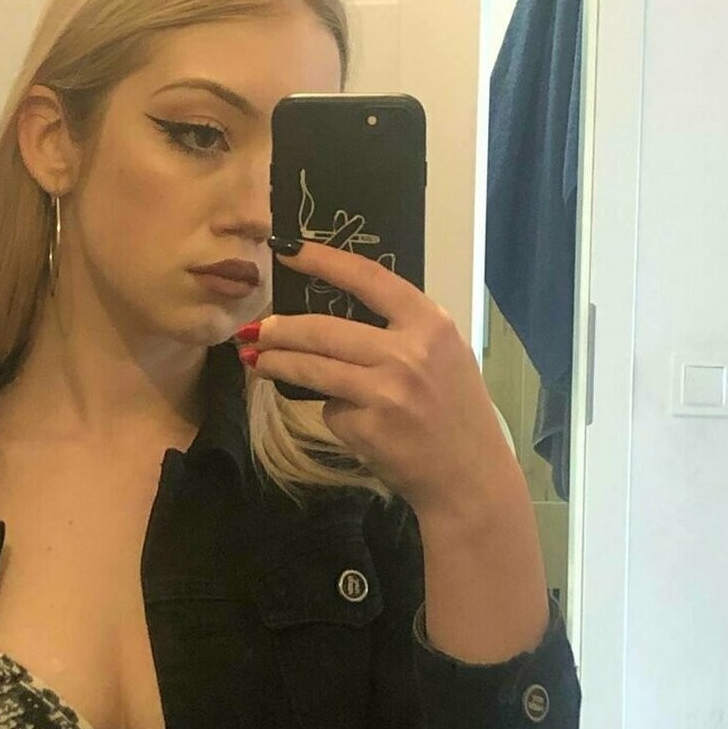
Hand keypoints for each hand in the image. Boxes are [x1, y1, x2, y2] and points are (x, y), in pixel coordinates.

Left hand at [237, 238, 520, 523]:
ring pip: (311, 367)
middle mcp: (408, 352)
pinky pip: (330, 408)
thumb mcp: (442, 355)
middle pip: (322, 328)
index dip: (321, 259)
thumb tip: (330, 313)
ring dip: (276, 363)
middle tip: (256, 329)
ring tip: (257, 360)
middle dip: (279, 329)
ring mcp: (385, 391)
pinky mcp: (367, 426)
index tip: (286, 250)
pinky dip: (329, 410)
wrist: (471, 477)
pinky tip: (347, 419)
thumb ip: (398, 329)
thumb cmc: (454, 411)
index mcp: (430, 323)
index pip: (367, 277)